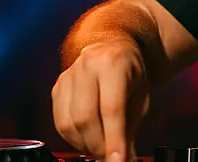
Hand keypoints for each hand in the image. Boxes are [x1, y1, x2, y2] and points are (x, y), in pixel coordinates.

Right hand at [52, 41, 149, 161]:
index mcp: (114, 64)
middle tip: (109, 157)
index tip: (117, 160)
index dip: (114, 139)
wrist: (110, 46)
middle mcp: (88, 66)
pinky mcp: (57, 87)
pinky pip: (59, 121)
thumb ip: (131, 127)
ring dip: (84, 144)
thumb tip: (125, 158)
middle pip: (86, 118)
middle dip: (97, 145)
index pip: (112, 109)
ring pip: (68, 123)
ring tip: (101, 148)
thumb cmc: (129, 72)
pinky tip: (86, 138)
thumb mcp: (140, 95)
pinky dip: (73, 137)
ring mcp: (68, 76)